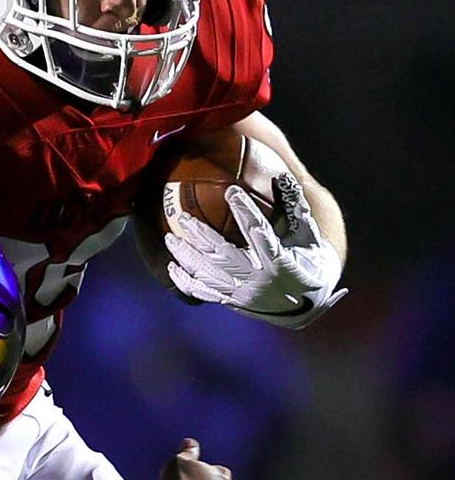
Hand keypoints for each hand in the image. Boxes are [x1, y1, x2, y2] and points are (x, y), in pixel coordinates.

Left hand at [164, 173, 346, 328]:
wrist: (307, 304)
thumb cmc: (308, 260)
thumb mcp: (308, 236)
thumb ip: (296, 208)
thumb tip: (282, 175)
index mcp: (281, 262)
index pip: (260, 233)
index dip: (245, 212)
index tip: (231, 190)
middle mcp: (259, 281)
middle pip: (224, 256)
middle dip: (201, 236)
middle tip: (183, 216)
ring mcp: (243, 294)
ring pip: (208, 275)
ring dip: (186, 257)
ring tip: (170, 238)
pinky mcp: (232, 302)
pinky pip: (204, 293)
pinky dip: (185, 281)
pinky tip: (171, 268)